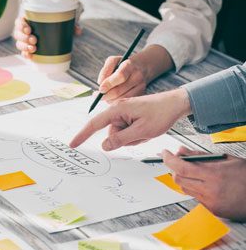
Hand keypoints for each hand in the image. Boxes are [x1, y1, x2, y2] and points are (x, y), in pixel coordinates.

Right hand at [14, 17, 81, 58]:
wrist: (58, 30)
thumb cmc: (58, 22)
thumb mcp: (64, 21)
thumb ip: (71, 24)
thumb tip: (79, 31)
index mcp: (29, 20)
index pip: (19, 21)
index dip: (21, 25)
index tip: (29, 29)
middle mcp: (25, 30)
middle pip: (18, 34)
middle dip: (24, 38)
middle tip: (34, 40)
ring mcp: (26, 40)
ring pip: (19, 43)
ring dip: (24, 46)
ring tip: (34, 48)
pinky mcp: (29, 48)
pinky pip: (23, 52)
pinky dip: (25, 54)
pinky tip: (29, 56)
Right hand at [69, 88, 190, 149]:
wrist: (176, 104)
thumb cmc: (161, 114)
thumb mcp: (142, 131)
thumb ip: (121, 139)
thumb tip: (104, 146)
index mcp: (117, 109)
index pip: (95, 124)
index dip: (83, 135)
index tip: (73, 144)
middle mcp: (118, 109)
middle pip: (112, 133)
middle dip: (126, 138)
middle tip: (143, 133)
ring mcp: (124, 113)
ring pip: (120, 135)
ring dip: (133, 137)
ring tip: (147, 129)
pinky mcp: (129, 116)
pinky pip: (127, 131)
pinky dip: (136, 134)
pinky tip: (147, 128)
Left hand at [98, 45, 173, 102]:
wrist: (142, 67)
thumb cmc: (123, 64)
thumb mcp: (113, 61)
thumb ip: (105, 70)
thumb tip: (101, 83)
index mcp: (129, 66)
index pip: (120, 76)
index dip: (109, 84)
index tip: (100, 89)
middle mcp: (137, 77)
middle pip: (119, 91)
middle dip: (105, 95)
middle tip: (96, 96)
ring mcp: (140, 87)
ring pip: (122, 99)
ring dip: (110, 100)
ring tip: (104, 96)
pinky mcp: (141, 94)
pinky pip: (126, 102)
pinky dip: (116, 102)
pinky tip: (112, 98)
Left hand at [163, 146, 245, 220]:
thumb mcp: (225, 159)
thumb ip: (200, 156)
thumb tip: (181, 151)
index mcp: (215, 175)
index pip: (182, 167)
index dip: (169, 160)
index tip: (165, 154)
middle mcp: (211, 190)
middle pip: (179, 179)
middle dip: (174, 168)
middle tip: (176, 161)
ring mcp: (211, 202)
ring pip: (185, 188)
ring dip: (184, 178)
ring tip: (193, 171)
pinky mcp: (212, 210)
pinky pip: (195, 197)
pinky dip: (194, 188)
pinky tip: (204, 183)